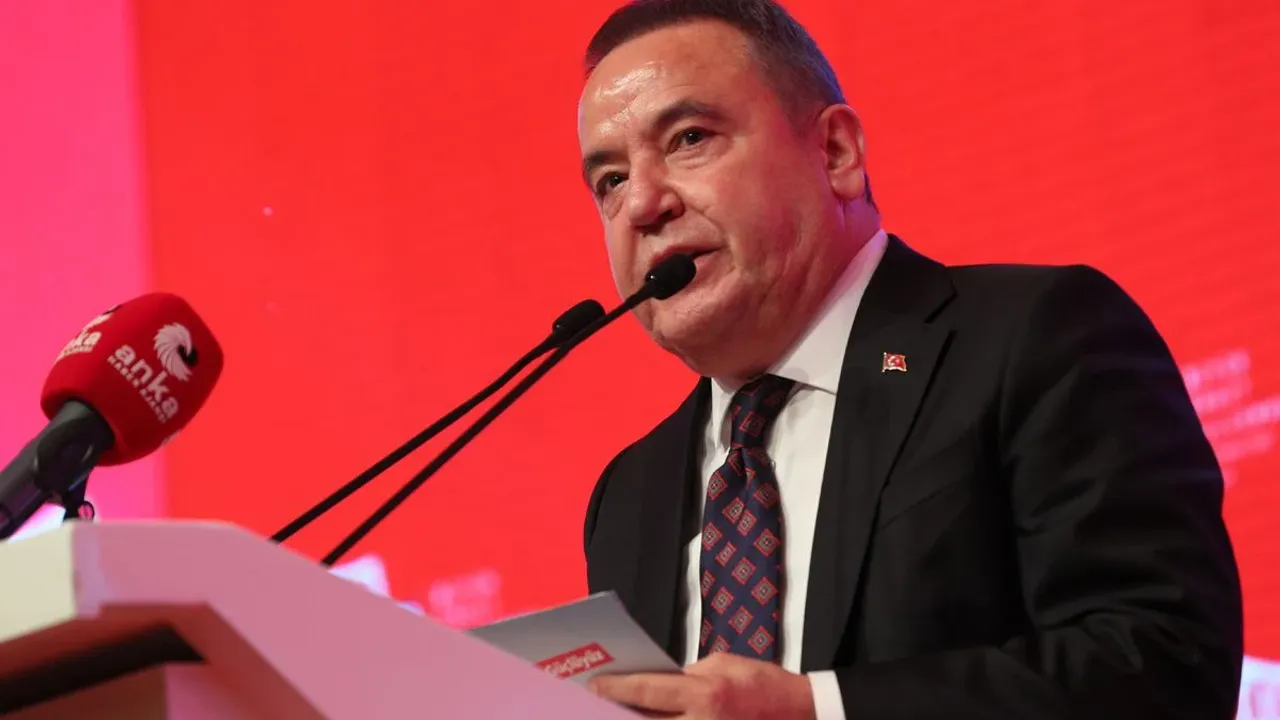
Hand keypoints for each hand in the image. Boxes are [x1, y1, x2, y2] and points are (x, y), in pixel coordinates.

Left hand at [587, 652, 816, 719]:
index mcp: (706, 694)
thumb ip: (689, 675)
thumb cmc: (762, 685)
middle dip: (621, 715)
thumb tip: (659, 683)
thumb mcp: (723, 665)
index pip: (649, 692)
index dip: (618, 689)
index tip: (596, 686)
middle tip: (596, 707)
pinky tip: (652, 719)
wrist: (801, 714)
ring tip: (620, 714)